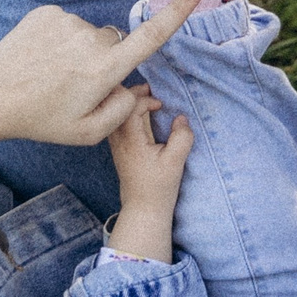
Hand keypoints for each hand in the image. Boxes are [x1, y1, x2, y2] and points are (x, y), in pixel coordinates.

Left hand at [0, 0, 201, 148]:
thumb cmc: (41, 118)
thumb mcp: (89, 132)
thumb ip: (122, 110)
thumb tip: (132, 86)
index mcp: (105, 69)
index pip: (151, 37)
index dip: (177, 12)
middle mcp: (91, 39)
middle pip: (116, 43)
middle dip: (106, 61)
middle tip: (76, 87)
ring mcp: (68, 22)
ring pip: (90, 35)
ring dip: (80, 51)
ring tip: (52, 74)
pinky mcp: (48, 12)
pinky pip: (68, 25)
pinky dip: (60, 40)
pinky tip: (41, 59)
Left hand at [106, 88, 192, 259]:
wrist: (142, 207)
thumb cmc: (158, 186)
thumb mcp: (176, 162)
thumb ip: (182, 137)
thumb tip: (181, 118)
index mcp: (130, 141)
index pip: (130, 108)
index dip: (146, 100)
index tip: (161, 105)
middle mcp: (118, 141)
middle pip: (117, 107)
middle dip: (133, 94)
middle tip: (149, 88)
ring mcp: (115, 145)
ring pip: (115, 115)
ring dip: (129, 103)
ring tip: (144, 97)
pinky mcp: (118, 149)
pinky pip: (116, 124)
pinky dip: (126, 113)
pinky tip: (139, 114)